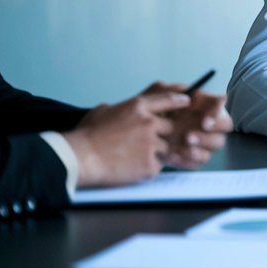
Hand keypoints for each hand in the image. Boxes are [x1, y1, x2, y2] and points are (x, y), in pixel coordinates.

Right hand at [61, 92, 191, 187]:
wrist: (80, 158)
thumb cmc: (86, 136)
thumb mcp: (101, 112)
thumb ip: (116, 108)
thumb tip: (114, 109)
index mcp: (138, 107)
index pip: (167, 100)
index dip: (178, 101)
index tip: (186, 102)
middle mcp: (148, 123)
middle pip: (170, 128)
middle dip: (161, 135)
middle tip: (144, 143)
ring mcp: (151, 144)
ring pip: (165, 148)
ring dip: (154, 153)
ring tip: (132, 157)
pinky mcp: (151, 164)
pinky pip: (158, 165)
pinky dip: (148, 167)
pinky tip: (131, 166)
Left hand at [142, 81, 232, 168]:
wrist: (136, 129)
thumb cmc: (150, 108)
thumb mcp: (157, 93)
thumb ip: (172, 92)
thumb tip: (189, 99)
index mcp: (202, 103)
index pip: (221, 105)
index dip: (217, 113)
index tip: (205, 122)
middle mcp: (208, 121)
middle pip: (226, 126)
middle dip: (212, 132)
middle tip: (189, 137)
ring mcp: (203, 139)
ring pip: (216, 144)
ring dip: (201, 146)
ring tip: (180, 145)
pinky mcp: (194, 156)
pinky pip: (199, 160)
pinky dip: (187, 159)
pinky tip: (172, 156)